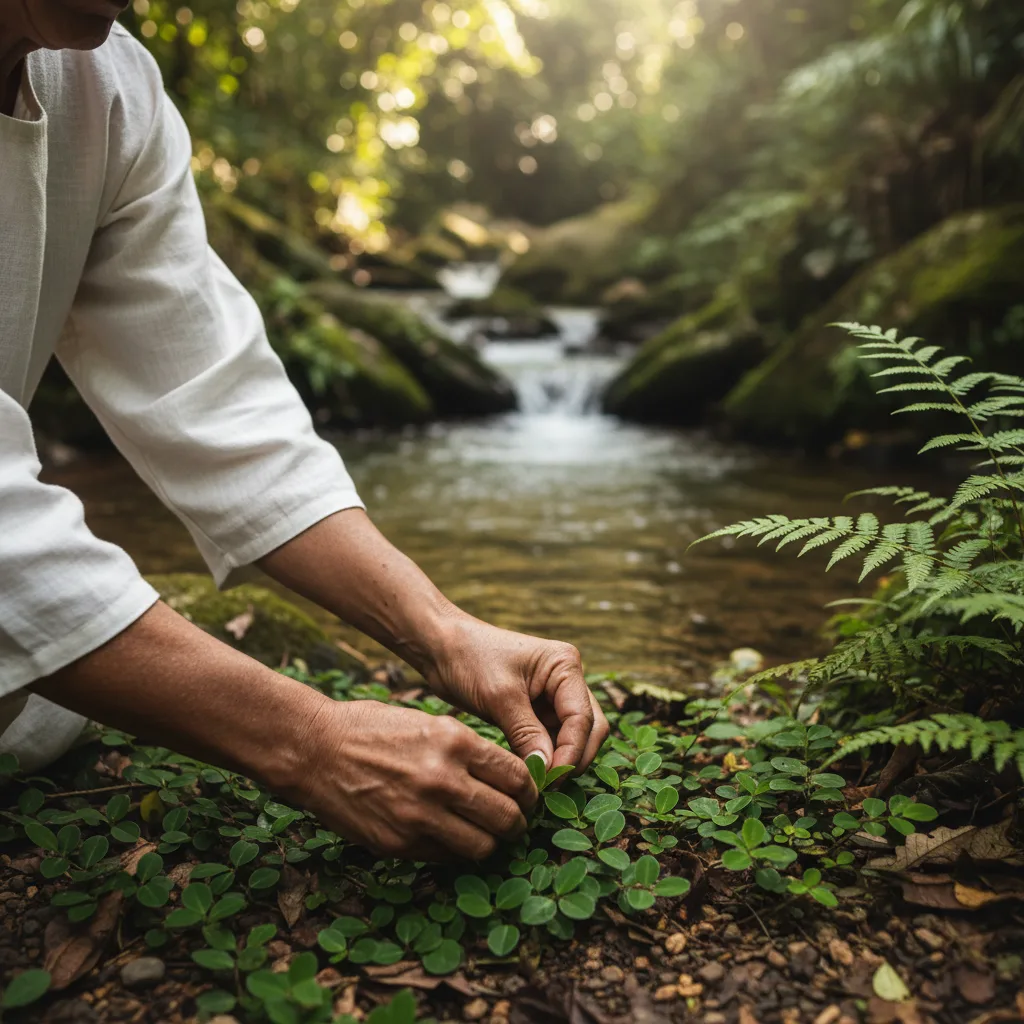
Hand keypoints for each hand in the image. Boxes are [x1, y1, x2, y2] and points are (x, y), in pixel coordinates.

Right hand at [287, 697, 537, 860]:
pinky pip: (447, 858)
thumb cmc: (372, 729)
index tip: (527, 796)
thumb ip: (467, 749)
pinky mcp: (400, 843)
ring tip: (487, 836)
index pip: (518, 776)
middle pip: (509, 816)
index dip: (530, 791)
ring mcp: (422, 815)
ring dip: (491, 844)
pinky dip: (456, 852)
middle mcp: (444, 779)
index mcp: (456, 741)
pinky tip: (451, 839)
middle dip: (518, 823)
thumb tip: (505, 775)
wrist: (315, 749)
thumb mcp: (429, 722)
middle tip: (515, 822)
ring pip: (484, 846)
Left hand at [425, 616, 609, 773]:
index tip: (551, 779)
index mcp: (565, 665)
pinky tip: (529, 774)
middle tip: (548, 786)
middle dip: (574, 758)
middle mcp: (566, 680)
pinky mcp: (537, 711)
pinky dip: (545, 758)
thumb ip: (526, 733)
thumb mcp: (499, 696)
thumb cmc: (469, 658)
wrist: (440, 648)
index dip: (571, 752)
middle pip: (590, 729)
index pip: (582, 717)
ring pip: (574, 738)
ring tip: (537, 784)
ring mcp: (553, 696)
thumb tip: (547, 771)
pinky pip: (551, 740)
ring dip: (561, 761)